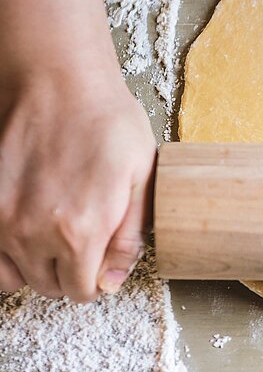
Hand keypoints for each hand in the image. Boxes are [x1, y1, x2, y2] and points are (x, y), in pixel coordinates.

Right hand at [0, 0, 155, 301]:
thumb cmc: (106, 122)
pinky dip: (6, 252)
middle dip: (70, 273)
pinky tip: (27, 230)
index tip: (103, 261)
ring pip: (15, 276)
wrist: (58, 80)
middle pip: (50, 286)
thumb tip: (113, 280)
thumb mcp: (141, 179)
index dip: (98, 279)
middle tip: (84, 243)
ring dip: (36, 266)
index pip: (83, 291)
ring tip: (54, 238)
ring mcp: (1, 220)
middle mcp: (33, 235)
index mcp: (80, 234)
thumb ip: (127, 238)